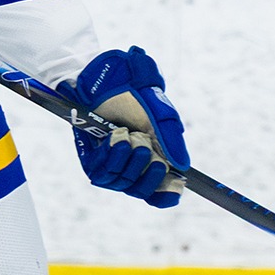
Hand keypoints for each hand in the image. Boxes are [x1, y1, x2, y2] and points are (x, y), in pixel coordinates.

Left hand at [58, 47, 189, 208]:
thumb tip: (182, 166)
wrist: (108, 80)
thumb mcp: (160, 116)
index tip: (176, 186)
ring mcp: (112, 165)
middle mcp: (132, 167)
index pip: (159, 193)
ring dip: (129, 162)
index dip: (166, 195)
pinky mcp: (92, 160)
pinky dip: (112, 157)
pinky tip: (117, 138)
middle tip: (150, 153)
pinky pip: (101, 173)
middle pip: (141, 191)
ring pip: (122, 183)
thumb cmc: (137, 97)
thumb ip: (171, 141)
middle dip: (149, 176)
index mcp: (153, 160)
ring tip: (129, 136)